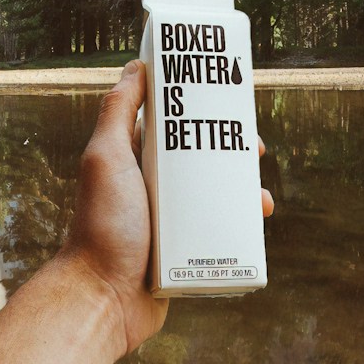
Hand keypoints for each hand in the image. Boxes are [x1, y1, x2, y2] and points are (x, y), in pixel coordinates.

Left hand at [62, 60, 273, 358]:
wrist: (103, 298)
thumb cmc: (102, 226)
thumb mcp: (106, 158)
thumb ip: (117, 111)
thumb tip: (136, 66)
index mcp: (134, 158)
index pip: (174, 121)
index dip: (203, 107)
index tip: (231, 100)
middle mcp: (152, 185)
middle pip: (203, 156)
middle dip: (233, 150)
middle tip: (256, 150)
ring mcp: (171, 219)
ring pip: (217, 193)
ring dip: (245, 189)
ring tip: (261, 196)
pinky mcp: (186, 251)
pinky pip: (220, 230)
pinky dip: (242, 223)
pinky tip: (258, 221)